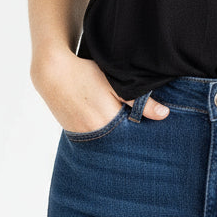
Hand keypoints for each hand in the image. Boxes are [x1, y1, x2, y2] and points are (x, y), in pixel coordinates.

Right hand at [31, 47, 170, 131]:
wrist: (52, 72)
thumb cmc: (85, 74)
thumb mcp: (114, 84)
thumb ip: (140, 102)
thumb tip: (164, 115)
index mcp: (107, 123)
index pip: (134, 138)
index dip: (145, 136)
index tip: (156, 137)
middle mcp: (94, 134)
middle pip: (121, 143)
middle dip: (133, 141)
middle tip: (146, 140)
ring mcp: (82, 136)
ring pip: (108, 142)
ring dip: (118, 139)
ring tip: (127, 131)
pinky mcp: (74, 133)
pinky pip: (95, 139)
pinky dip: (105, 136)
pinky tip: (110, 128)